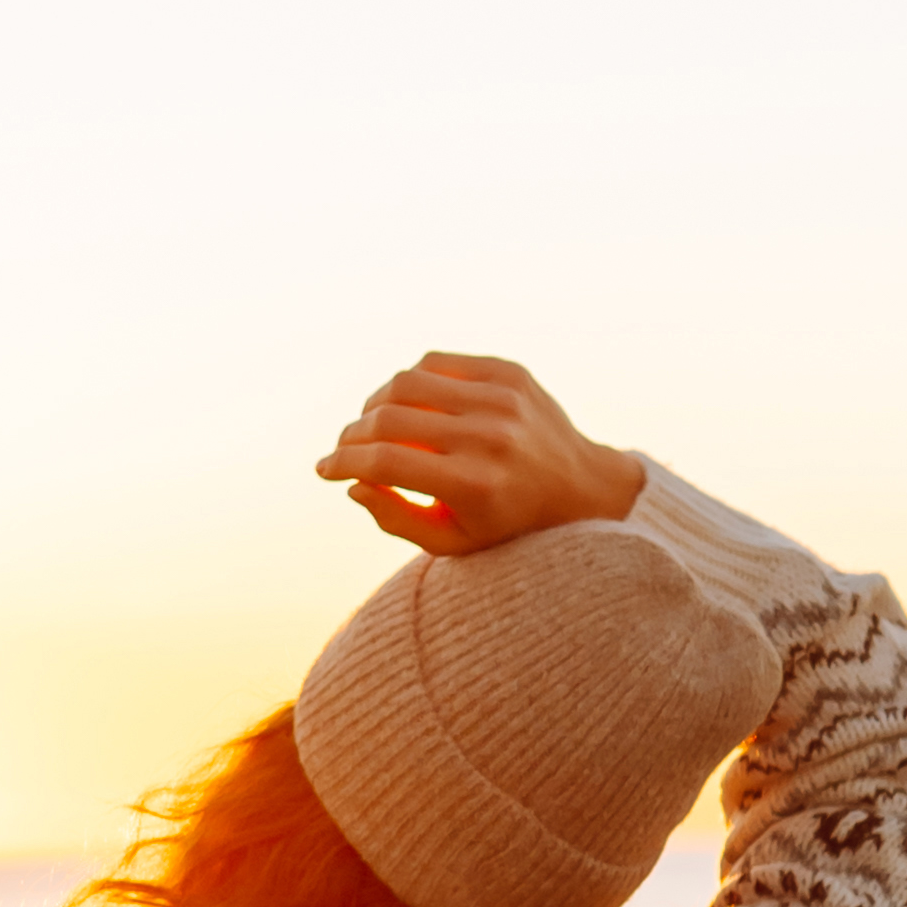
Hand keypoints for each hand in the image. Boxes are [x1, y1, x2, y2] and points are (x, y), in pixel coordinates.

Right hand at [319, 352, 647, 556]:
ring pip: (408, 382)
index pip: (385, 462)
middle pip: (390, 418)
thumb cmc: (508, 525)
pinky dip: (411, 381)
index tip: (323, 469)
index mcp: (475, 484)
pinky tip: (406, 403)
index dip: (343, 463)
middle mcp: (489, 436)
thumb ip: (397, 518)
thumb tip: (353, 483)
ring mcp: (502, 398)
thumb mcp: (453, 543)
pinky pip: (438, 363)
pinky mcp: (510, 372)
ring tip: (370, 425)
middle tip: (344, 449)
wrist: (582, 489)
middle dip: (353, 434)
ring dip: (375, 403)